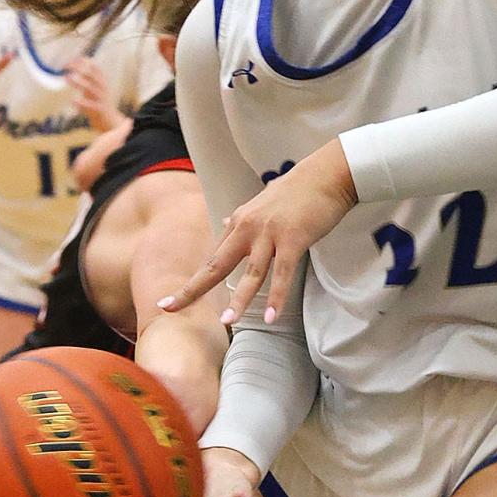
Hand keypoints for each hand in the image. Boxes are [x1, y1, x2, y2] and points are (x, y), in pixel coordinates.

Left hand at [65, 56, 120, 132]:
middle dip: (79, 68)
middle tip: (66, 65)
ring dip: (78, 82)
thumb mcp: (94, 92)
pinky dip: (81, 103)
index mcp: (102, 83)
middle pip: (92, 75)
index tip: (73, 58)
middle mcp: (103, 89)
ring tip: (66, 77)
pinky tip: (72, 100)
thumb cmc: (100, 106)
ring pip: (91, 88)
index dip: (85, 62)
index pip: (95, 68)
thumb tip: (74, 72)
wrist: (112, 123)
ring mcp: (102, 99)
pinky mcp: (100, 110)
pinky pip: (91, 106)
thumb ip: (87, 83)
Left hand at [158, 140, 356, 325]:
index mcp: (240, 222)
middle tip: (171, 308)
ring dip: (239, 300)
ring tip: (227, 321)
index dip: (194, 282)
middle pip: (217, 265)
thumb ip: (243, 218)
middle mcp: (248, 228)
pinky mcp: (293, 239)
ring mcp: (270, 234)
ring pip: (251, 273)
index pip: (213, 258)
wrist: (326, 174)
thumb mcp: (262, 202)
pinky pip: (282, 273)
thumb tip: (225, 223)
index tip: (171, 300)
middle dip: (193, 288)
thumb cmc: (298, 190)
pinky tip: (271, 317)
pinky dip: (276, 297)